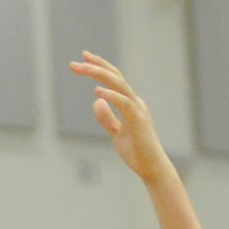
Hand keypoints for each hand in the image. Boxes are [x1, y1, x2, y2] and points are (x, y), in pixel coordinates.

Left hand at [69, 51, 174, 182]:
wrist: (151, 168)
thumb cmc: (136, 152)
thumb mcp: (116, 133)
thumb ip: (106, 118)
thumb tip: (95, 101)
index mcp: (130, 104)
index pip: (113, 80)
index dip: (100, 68)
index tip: (83, 59)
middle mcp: (135, 102)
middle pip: (115, 77)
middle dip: (96, 66)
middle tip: (76, 61)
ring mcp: (138, 109)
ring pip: (119, 85)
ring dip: (100, 75)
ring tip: (84, 68)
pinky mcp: (139, 120)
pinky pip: (124, 104)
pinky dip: (112, 96)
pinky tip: (97, 91)